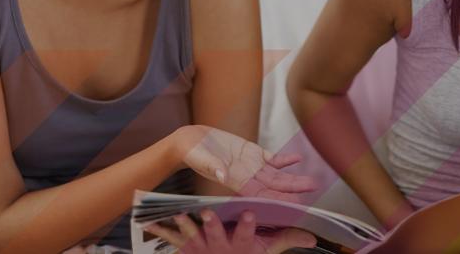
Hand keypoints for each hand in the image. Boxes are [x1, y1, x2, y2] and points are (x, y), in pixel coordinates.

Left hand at [145, 209, 316, 253]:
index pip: (248, 235)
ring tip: (174, 214)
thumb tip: (312, 237)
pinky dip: (160, 230)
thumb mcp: (266, 252)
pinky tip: (148, 221)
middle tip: (207, 211)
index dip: (249, 225)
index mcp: (241, 246)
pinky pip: (170, 240)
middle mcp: (220, 248)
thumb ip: (286, 240)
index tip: (252, 212)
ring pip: (190, 236)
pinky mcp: (186, 248)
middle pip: (216, 235)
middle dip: (211, 224)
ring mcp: (202, 249)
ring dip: (182, 225)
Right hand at [176, 125, 317, 200]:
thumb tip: (222, 174)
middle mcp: (247, 177)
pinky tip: (297, 159)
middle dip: (293, 190)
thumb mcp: (200, 159)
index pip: (261, 196)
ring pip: (277, 176)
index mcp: (235, 182)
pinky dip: (285, 160)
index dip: (277, 200)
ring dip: (293, 179)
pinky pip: (272, 159)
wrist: (190, 142)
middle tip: (311, 190)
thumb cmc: (192, 153)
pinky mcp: (251, 153)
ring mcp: (251, 166)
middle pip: (274, 187)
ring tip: (311, 181)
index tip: (293, 204)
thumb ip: (212, 166)